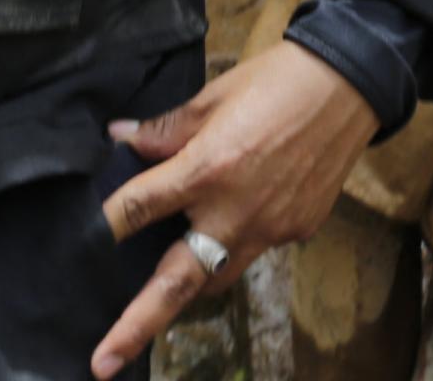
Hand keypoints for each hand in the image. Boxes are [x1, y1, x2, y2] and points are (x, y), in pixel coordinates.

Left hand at [92, 44, 377, 378]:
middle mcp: (234, 210)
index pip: (138, 207)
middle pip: (175, 281)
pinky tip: (242, 216)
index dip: (103, 225)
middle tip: (103, 363)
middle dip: (136, 325)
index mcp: (206, 169)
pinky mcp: (298, 230)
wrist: (353, 82)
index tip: (79, 245)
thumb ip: (166, 129)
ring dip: (188, 286)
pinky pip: (256, 249)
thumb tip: (120, 139)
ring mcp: (269, 228)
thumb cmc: (279, 79)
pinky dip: (238, 240)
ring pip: (217, 276)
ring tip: (163, 299)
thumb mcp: (214, 95)